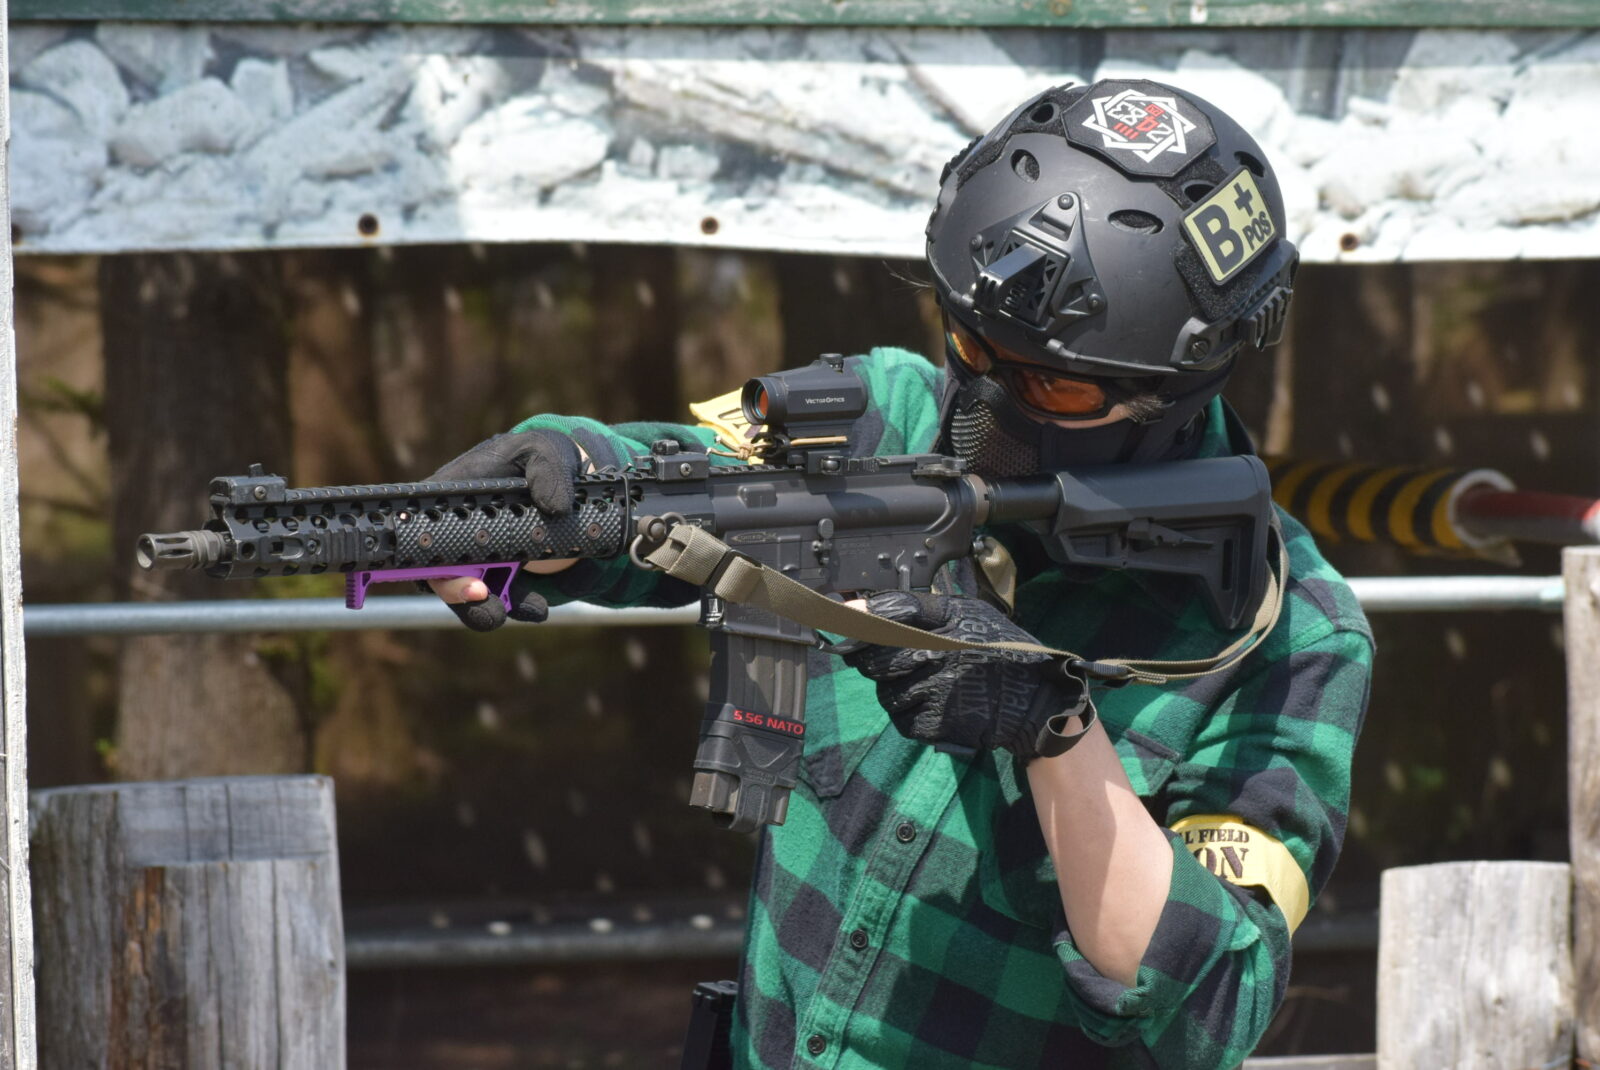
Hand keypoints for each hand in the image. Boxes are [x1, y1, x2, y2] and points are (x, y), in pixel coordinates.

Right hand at [424, 428, 584, 631]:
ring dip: (484, 608)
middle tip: (479, 594)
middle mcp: (454, 529)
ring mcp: (474, 555)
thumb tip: (555, 506)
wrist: (559, 479)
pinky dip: (516, 606)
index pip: (420, 523)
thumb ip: (547, 469)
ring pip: (465, 591)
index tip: (442, 558)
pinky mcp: (499, 573)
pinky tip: (537, 608)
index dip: (422, 546)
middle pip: (434, 566)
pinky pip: (499, 597)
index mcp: (451, 494)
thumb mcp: (543, 451)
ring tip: (518, 609)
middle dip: (454, 588)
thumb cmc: (536, 457)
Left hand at [841, 592, 1092, 760]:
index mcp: (948, 620)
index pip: (889, 613)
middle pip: (877, 660)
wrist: (1035, 702)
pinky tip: (934, 707)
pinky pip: (903, 720)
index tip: (841, 624)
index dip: (859, 623)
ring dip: (895, 692)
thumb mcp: (968, 613)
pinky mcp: (938, 722)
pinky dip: (911, 716)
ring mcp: (937, 689)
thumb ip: (916, 607)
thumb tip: (857, 605)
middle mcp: (940, 652)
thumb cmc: (1000, 651)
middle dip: (876, 663)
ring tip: (924, 686)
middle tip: (897, 664)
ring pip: (886, 693)